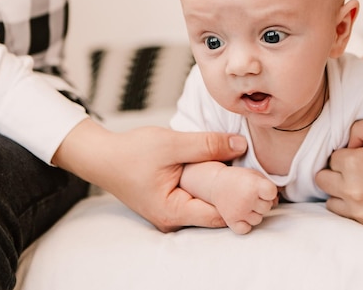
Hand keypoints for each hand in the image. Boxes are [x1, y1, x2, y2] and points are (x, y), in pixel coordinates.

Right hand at [53, 118, 247, 231]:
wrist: (102, 156)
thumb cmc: (131, 152)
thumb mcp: (173, 144)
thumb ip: (207, 145)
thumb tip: (241, 145)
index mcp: (174, 211)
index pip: (220, 215)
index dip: (242, 200)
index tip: (260, 184)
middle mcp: (174, 219)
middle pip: (217, 212)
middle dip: (237, 195)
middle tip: (258, 177)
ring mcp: (172, 212)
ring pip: (208, 204)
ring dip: (225, 189)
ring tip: (244, 170)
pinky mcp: (171, 202)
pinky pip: (198, 198)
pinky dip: (211, 185)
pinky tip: (223, 169)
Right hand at [210, 165, 277, 233]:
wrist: (215, 183)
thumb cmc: (238, 178)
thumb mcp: (255, 175)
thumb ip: (269, 187)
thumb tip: (276, 203)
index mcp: (253, 185)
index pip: (272, 193)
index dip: (269, 192)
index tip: (262, 189)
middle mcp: (247, 199)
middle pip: (267, 207)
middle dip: (262, 202)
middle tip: (251, 195)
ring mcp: (239, 211)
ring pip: (258, 220)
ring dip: (254, 213)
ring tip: (246, 203)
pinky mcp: (231, 221)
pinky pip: (246, 229)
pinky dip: (245, 224)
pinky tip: (242, 215)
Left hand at [315, 119, 362, 226]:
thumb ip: (361, 128)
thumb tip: (345, 143)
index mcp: (355, 164)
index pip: (332, 157)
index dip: (347, 153)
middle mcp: (353, 190)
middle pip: (323, 178)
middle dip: (337, 172)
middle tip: (358, 168)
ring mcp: (360, 210)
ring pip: (330, 199)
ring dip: (340, 190)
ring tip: (361, 183)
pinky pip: (344, 215)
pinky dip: (350, 207)